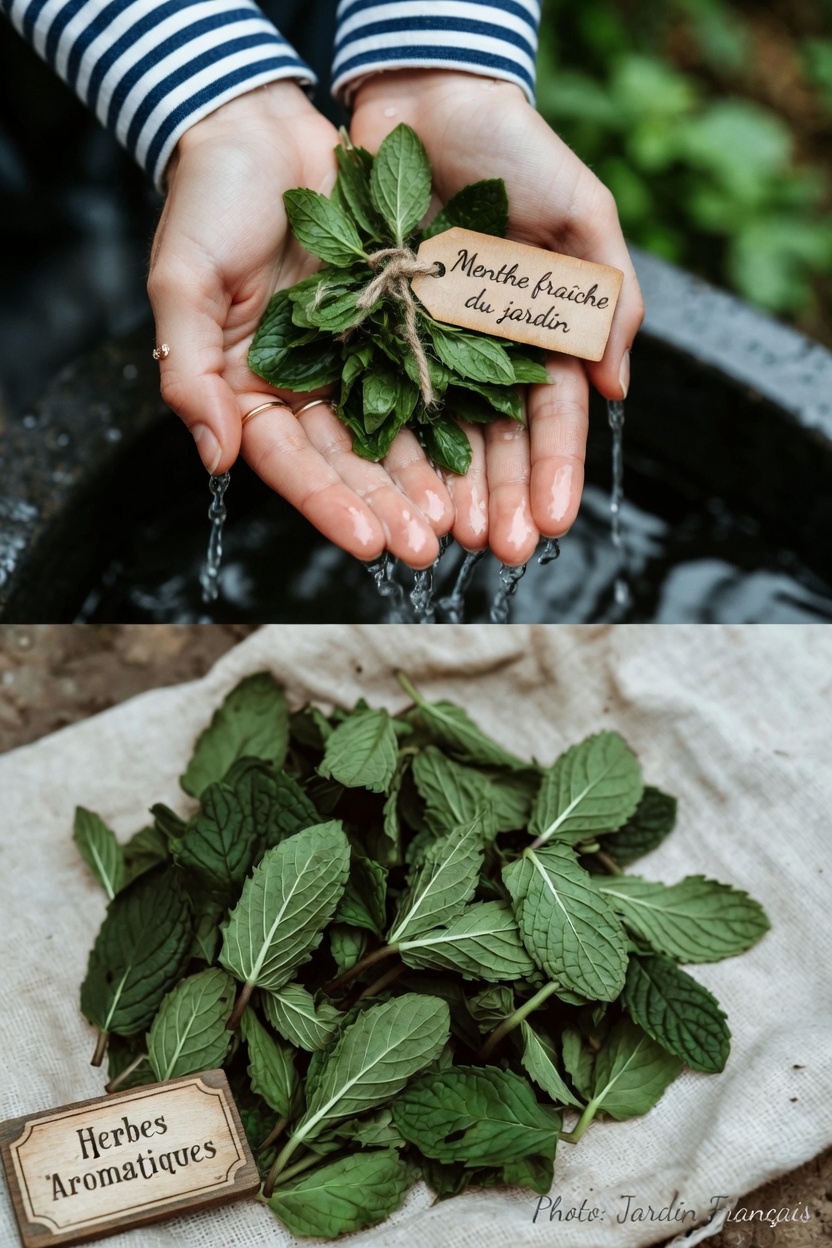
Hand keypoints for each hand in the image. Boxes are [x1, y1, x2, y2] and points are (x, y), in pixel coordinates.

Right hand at [148, 82, 451, 566]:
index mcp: (250, 391)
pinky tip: (482, 454)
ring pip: (396, 433)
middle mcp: (306, 388)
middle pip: (351, 463)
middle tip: (427, 549)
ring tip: (461, 520)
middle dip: (389, 507)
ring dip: (427, 478)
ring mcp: (355, 360)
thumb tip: (214, 459)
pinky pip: (430, 377)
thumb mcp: (182, 284)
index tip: (368, 544)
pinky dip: (453, 416)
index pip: (291, 464)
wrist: (262, 128)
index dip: (328, 505)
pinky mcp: (398, 327)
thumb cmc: (208, 202)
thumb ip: (192, 374)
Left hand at [350, 71, 644, 563]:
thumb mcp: (581, 214)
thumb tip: (619, 388)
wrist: (421, 98)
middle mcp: (483, 355)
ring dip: (446, 492)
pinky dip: (389, 448)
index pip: (551, 419)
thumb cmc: (513, 147)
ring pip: (437, 436)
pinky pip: (378, 401)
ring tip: (449, 539)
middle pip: (494, 444)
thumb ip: (606, 298)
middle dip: (500, 500)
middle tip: (499, 551)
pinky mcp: (370, 336)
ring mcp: (426, 349)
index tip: (553, 522)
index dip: (554, 471)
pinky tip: (397, 493)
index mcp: (538, 335)